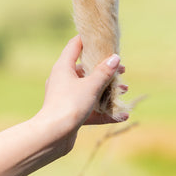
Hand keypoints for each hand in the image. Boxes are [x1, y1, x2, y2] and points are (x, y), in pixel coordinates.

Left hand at [35, 35, 127, 153]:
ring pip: (89, 89)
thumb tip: (115, 57)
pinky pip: (90, 108)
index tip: (103, 38)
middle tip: (122, 71)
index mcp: (64, 66)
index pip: (75, 45)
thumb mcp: (91, 86)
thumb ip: (104, 72)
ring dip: (107, 90)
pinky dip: (104, 111)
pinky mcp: (70, 113)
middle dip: (105, 70)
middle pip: (86, 69)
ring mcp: (66, 96)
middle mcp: (63, 79)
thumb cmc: (70, 104)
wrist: (52, 136)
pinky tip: (121, 115)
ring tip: (124, 91)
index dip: (89, 40)